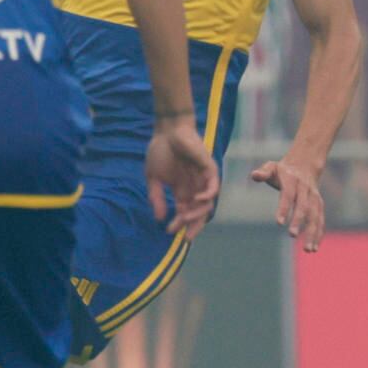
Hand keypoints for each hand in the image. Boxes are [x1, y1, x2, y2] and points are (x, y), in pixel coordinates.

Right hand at [144, 117, 218, 238]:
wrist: (168, 131)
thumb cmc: (160, 151)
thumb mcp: (153, 178)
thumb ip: (156, 197)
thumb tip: (159, 218)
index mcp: (182, 190)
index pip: (184, 212)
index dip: (179, 223)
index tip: (169, 231)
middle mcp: (195, 187)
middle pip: (199, 212)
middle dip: (193, 225)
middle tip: (186, 236)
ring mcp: (203, 179)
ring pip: (206, 203)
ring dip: (197, 213)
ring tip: (184, 217)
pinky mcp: (209, 169)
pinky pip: (213, 187)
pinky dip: (207, 196)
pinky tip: (196, 200)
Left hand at [250, 155, 326, 250]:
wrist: (305, 164)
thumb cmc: (282, 170)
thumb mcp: (271, 167)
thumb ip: (263, 172)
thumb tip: (254, 175)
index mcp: (292, 180)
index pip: (288, 195)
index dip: (284, 208)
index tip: (279, 223)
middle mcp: (306, 189)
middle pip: (304, 206)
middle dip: (299, 221)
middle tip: (291, 235)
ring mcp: (315, 197)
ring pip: (315, 216)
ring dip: (312, 232)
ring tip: (308, 249)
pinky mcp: (319, 205)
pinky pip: (320, 220)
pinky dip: (319, 233)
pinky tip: (314, 247)